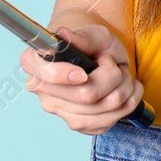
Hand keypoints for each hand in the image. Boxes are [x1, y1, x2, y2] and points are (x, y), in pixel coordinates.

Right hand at [17, 25, 143, 135]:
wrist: (99, 56)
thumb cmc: (92, 43)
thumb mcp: (93, 34)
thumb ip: (80, 36)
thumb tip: (63, 34)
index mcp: (35, 64)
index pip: (45, 78)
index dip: (65, 76)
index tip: (83, 73)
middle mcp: (43, 91)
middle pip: (84, 96)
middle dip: (110, 77)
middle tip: (111, 63)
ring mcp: (60, 112)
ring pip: (102, 110)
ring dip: (122, 90)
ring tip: (120, 75)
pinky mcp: (79, 126)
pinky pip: (109, 122)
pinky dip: (125, 105)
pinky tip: (122, 90)